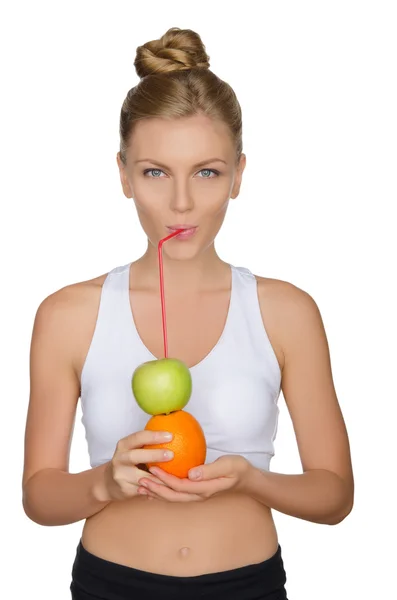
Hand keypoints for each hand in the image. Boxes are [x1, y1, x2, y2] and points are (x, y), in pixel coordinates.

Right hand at [95, 430, 174, 501]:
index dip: (153, 435)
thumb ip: (149, 443)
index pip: (138, 437)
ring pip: (142, 477)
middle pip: (135, 456)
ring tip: (176, 475)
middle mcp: (119, 459)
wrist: (109, 483)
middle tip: (172, 454)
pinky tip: (170, 487)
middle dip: (154, 455)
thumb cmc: (129, 461)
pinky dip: (158, 488)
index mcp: (124, 445)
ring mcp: (121, 475)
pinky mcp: (125, 489)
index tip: (170, 435)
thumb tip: (177, 432)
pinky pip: (145, 489)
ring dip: (160, 477)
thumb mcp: (134, 449)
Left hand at [137, 455, 251, 502]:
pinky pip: (177, 495)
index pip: (180, 486)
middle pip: (173, 496)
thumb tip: (191, 473)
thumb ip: (210, 470)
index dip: (165, 479)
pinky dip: (164, 492)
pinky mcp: (196, 493)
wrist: (246, 480)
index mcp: (205, 489)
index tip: (153, 469)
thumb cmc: (237, 469)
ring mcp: (197, 496)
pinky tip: (155, 487)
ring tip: (142, 486)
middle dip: (156, 489)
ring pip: (173, 498)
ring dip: (157, 493)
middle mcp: (199, 495)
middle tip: (141, 480)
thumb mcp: (228, 465)